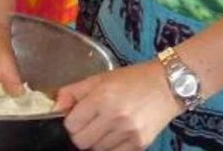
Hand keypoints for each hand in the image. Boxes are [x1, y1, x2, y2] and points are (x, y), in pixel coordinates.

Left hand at [56, 62, 181, 149]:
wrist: (168, 85)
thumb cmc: (132, 79)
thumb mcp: (100, 78)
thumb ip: (73, 92)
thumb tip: (54, 109)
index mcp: (102, 97)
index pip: (71, 125)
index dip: (71, 122)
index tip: (78, 117)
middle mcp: (115, 117)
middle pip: (81, 142)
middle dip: (81, 134)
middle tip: (91, 123)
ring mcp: (128, 133)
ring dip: (97, 142)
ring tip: (107, 127)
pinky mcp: (140, 145)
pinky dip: (111, 148)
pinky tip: (117, 134)